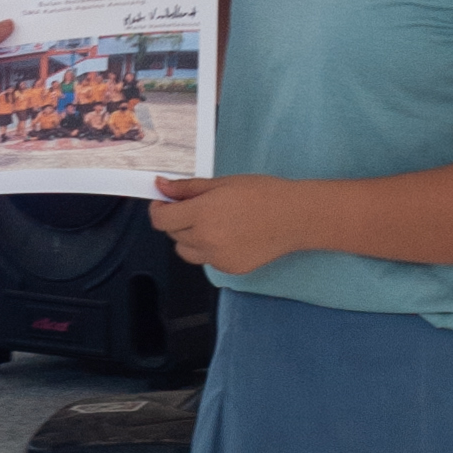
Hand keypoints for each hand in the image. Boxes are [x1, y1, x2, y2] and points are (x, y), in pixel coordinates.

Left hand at [149, 171, 308, 271]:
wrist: (295, 217)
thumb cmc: (262, 193)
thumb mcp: (221, 183)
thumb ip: (187, 188)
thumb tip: (161, 186)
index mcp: (202, 214)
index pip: (161, 219)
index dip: (158, 209)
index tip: (164, 201)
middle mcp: (206, 239)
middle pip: (172, 234)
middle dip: (176, 219)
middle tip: (194, 206)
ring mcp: (217, 258)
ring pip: (185, 250)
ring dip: (188, 237)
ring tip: (210, 222)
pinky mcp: (229, 269)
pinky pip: (206, 260)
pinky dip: (208, 248)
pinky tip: (227, 234)